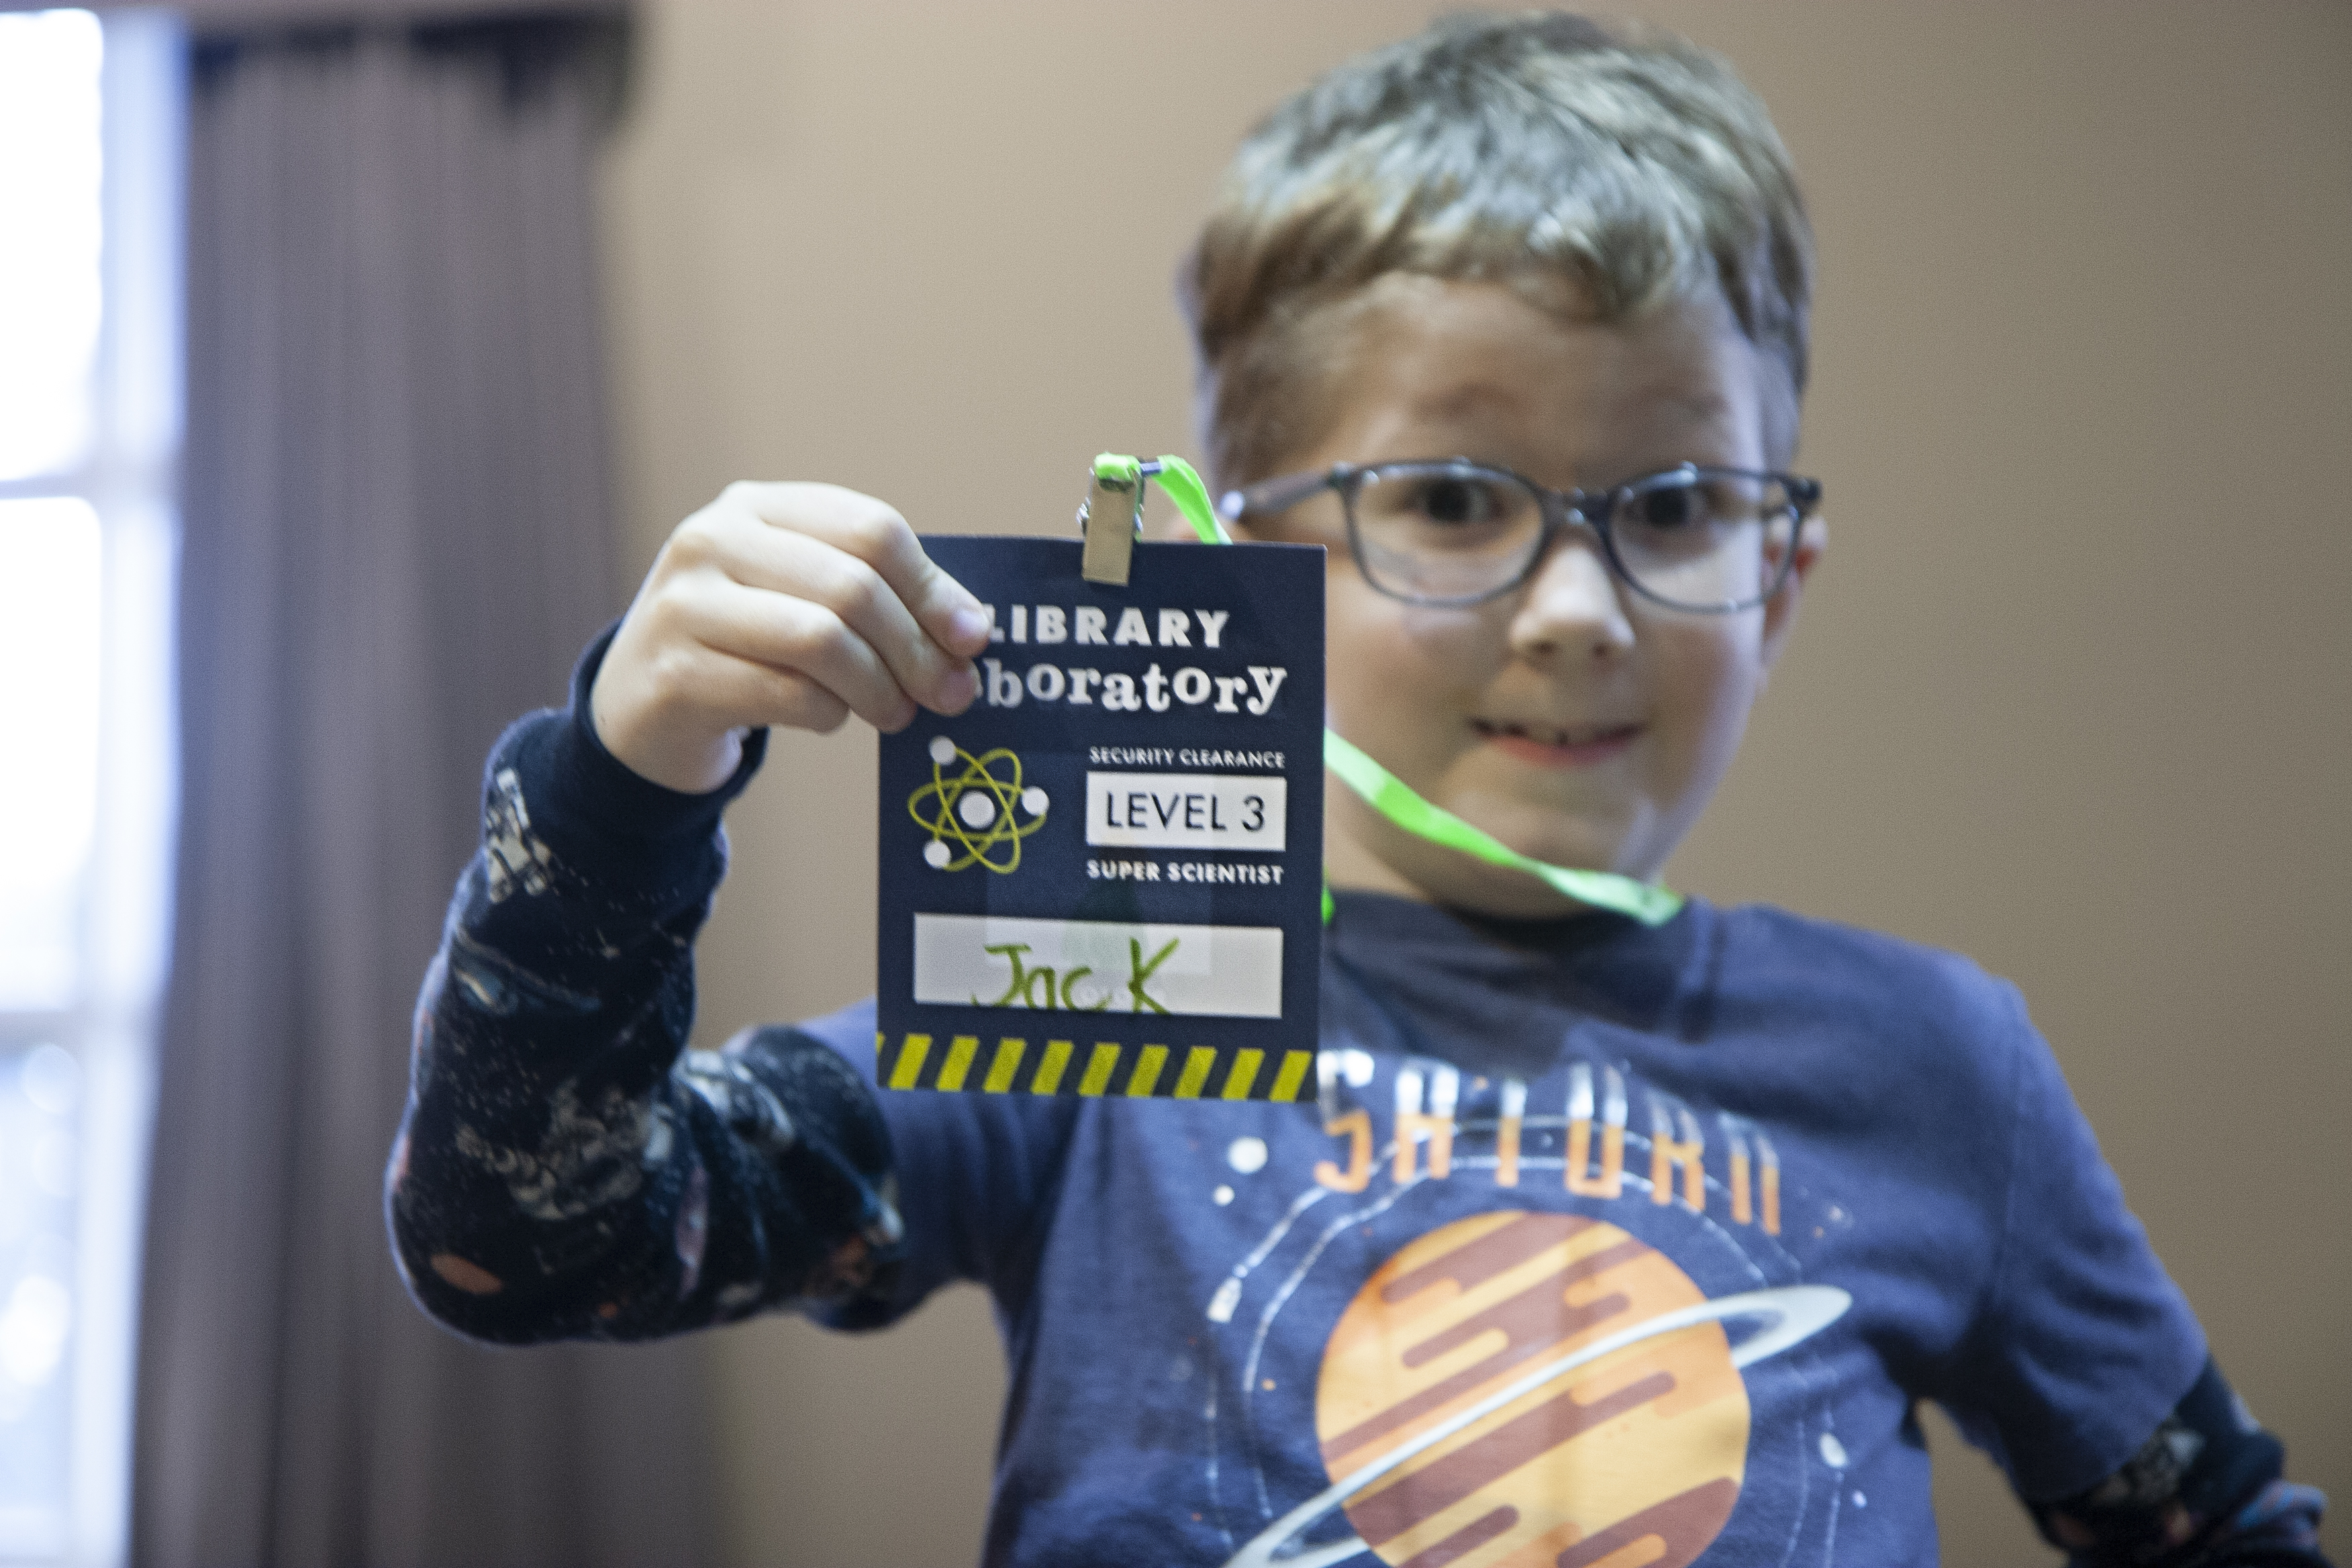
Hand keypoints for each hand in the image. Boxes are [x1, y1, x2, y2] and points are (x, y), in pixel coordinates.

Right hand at [591, 482, 991, 792]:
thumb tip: (971, 629)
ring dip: (879, 688)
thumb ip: (882, 599)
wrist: (641, 709)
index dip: (933, 588)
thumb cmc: (746, 648)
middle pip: (852, 587)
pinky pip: (786, 694)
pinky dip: (829, 714)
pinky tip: (831, 719)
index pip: (871, 530)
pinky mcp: (674, 674)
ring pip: (821, 640)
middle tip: (949, 694)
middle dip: (916, 649)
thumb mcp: (805, 600)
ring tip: (897, 713)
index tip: (972, 638)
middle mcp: (711, 540)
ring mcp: (684, 605)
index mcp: (755, 506)